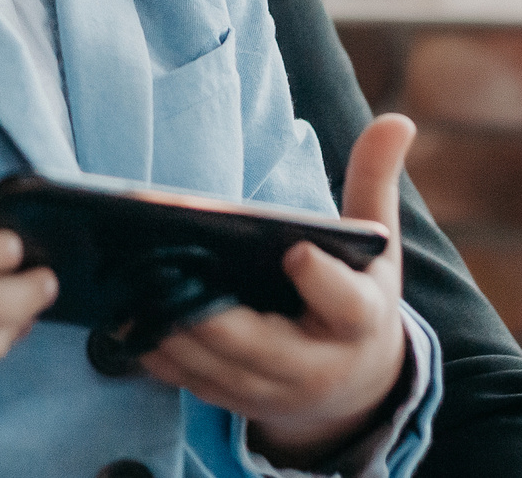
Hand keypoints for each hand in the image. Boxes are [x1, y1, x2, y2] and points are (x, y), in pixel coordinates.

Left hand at [141, 114, 416, 468]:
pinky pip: (192, 384)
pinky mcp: (238, 402)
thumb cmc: (358, 295)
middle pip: (262, 346)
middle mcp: (318, 365)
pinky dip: (158, 357)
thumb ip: (376, 182)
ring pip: (218, 369)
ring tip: (129, 289)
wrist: (356, 385)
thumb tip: (398, 119)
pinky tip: (123, 320)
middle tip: (166, 271)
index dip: (321, 281)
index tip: (294, 251)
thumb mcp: (378, 246)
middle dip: (213, 315)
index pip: (346, 305)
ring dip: (172, 334)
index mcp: (359, 319)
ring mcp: (275, 390)